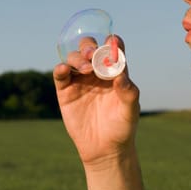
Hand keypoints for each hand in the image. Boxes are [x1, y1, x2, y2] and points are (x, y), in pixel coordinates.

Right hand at [53, 35, 140, 164]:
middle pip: (89, 49)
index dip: (112, 42)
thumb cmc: (122, 127)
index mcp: (114, 72)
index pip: (112, 50)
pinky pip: (60, 74)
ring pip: (74, 58)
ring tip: (85, 69)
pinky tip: (63, 69)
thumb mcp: (130, 110)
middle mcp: (96, 72)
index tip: (112, 41)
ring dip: (78, 58)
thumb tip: (121, 75)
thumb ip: (128, 92)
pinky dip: (60, 68)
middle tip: (93, 53)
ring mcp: (80, 80)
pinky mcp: (66, 91)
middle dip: (90, 46)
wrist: (105, 148)